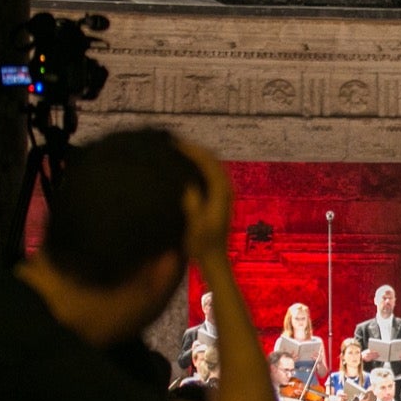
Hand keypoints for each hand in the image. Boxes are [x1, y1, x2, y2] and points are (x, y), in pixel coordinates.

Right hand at [177, 140, 233, 264]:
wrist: (213, 257)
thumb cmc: (202, 245)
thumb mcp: (195, 226)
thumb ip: (193, 205)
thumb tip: (189, 185)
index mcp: (220, 193)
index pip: (209, 163)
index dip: (193, 151)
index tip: (175, 144)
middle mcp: (225, 189)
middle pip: (212, 159)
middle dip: (195, 149)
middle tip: (174, 143)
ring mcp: (224, 192)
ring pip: (212, 164)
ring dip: (197, 155)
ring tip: (178, 150)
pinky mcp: (219, 197)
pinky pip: (210, 172)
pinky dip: (199, 164)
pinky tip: (185, 165)